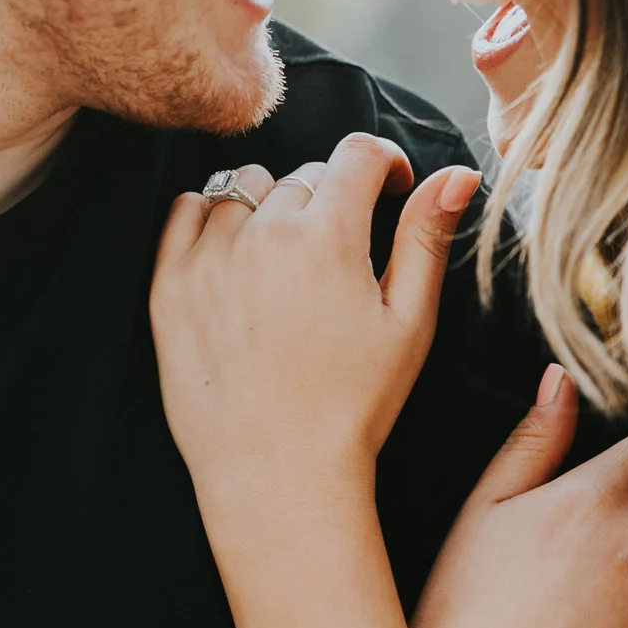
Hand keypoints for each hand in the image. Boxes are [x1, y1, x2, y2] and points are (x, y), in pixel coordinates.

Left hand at [150, 135, 478, 509]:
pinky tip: (235, 259)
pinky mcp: (169, 284)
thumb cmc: (354, 405)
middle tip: (337, 260)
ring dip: (269, 209)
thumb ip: (427, 237)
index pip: (357, 154)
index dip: (382, 163)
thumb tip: (457, 174)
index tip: (387, 188)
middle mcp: (263, 233)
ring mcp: (209, 257)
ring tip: (284, 265)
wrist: (277, 472)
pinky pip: (186, 211)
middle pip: (302, 176)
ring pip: (244, 190)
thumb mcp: (408, 322)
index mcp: (328, 237)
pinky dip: (210, 220)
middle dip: (328, 201)